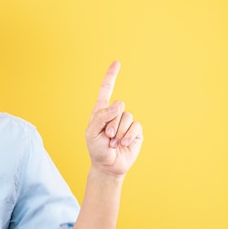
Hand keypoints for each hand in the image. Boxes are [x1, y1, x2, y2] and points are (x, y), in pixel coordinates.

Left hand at [86, 61, 142, 176]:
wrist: (108, 166)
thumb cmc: (96, 149)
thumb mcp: (91, 132)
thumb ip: (101, 116)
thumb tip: (118, 104)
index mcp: (101, 111)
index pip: (106, 90)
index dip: (111, 76)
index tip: (117, 62)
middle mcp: (115, 114)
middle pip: (118, 106)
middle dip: (111, 122)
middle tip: (106, 136)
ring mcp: (126, 122)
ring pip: (127, 117)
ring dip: (119, 131)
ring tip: (113, 142)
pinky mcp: (136, 131)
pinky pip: (135, 126)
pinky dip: (128, 135)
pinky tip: (123, 144)